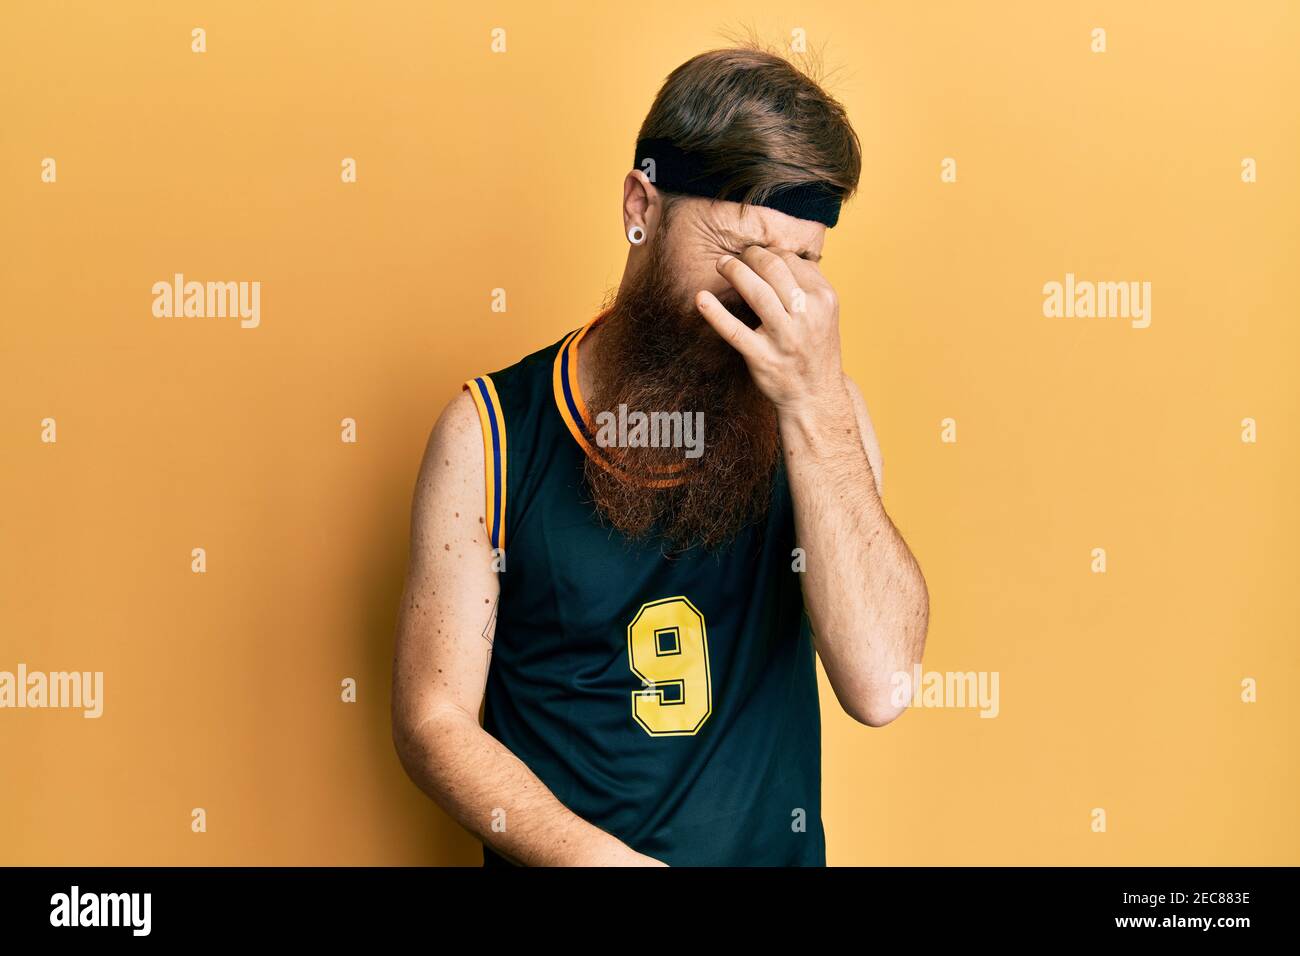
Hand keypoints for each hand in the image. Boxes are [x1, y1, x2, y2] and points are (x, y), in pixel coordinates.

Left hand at [695, 246, 845, 411]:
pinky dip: (715, 313)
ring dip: (733, 271)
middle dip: (749, 255)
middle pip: (773, 267)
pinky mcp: (763, 357)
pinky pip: (734, 331)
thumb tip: (778, 253)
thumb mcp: (824, 312)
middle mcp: (807, 315)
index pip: (791, 260)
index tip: (755, 256)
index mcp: (824, 298)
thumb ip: (807, 283)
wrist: (815, 395)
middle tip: (736, 257)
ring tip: (721, 265)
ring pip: (756, 291)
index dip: (768, 252)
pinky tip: (700, 299)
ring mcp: (785, 337)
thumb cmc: (814, 348)